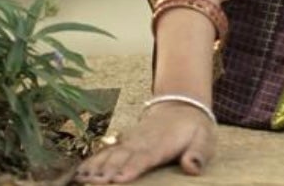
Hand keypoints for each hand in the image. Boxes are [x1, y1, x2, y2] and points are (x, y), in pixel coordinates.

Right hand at [76, 102, 215, 181]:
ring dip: (95, 167)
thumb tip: (192, 167)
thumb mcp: (204, 138)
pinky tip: (79, 173)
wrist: (181, 106)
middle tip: (91, 183)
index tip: (119, 179)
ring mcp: (130, 140)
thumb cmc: (194, 129)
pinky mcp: (123, 143)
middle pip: (122, 157)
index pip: (145, 156)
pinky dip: (92, 162)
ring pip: (110, 154)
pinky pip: (106, 152)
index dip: (132, 167)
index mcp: (162, 143)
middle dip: (107, 171)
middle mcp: (142, 141)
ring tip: (80, 179)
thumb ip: (199, 153)